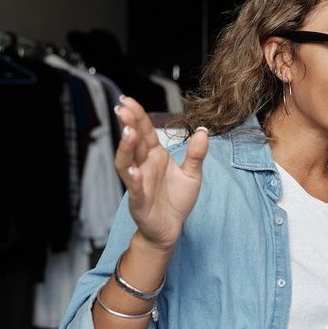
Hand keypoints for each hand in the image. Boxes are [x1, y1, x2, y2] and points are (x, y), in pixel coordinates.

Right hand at [113, 96, 207, 251]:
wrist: (171, 228)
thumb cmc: (176, 200)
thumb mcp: (192, 175)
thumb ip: (196, 154)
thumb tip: (203, 131)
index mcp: (155, 156)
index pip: (144, 132)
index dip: (138, 116)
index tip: (129, 100)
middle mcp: (143, 167)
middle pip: (133, 142)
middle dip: (128, 125)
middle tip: (124, 108)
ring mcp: (138, 183)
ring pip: (127, 163)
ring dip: (126, 148)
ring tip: (128, 132)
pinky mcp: (139, 202)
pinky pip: (134, 189)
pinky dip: (133, 180)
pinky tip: (133, 170)